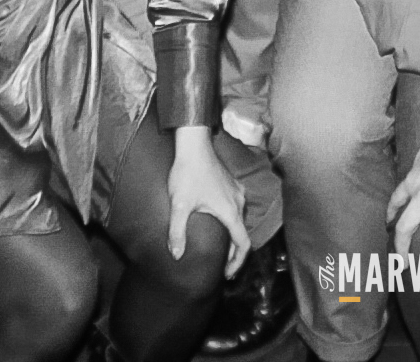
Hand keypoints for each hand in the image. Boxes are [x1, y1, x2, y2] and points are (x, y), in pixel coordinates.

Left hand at [167, 127, 250, 274]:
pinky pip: (236, 208)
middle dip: (233, 254)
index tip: (227, 274)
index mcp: (230, 212)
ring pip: (239, 221)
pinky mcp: (231, 184)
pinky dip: (230, 222)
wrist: (194, 145)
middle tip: (221, 267)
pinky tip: (217, 222)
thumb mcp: (179, 205)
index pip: (243, 244)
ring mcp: (237, 192)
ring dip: (231, 237)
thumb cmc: (187, 174)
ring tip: (219, 249)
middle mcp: (238, 203)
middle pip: (242, 234)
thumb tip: (176, 256)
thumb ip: (177, 232)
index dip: (238, 263)